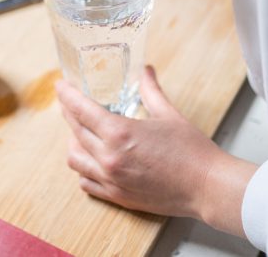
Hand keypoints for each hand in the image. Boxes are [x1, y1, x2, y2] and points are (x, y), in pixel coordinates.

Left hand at [55, 66, 256, 236]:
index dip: (67, 95)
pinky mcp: (117, 196)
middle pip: (75, 131)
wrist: (206, 186)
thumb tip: (145, 71)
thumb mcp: (168, 114)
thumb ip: (150, 90)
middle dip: (69, 113)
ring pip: (75, 159)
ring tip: (81, 132)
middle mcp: (109, 158)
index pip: (81, 110)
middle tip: (69, 103)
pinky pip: (86, 183)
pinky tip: (91, 160)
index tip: (60, 86)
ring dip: (74, 142)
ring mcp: (111, 180)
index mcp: (120, 133)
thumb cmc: (192, 151)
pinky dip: (84, 169)